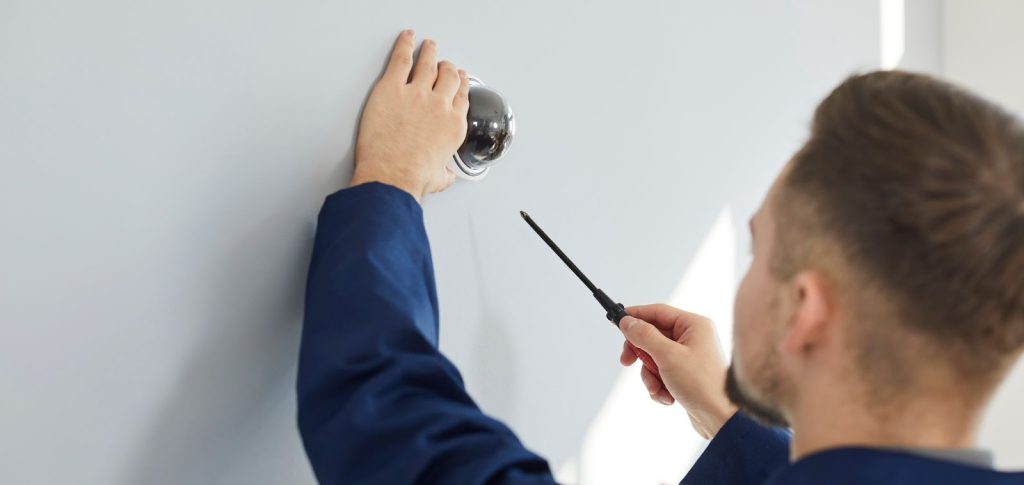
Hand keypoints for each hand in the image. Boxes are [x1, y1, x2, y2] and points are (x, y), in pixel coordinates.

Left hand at [350, 30, 470, 202]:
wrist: (392, 176)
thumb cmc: (413, 178)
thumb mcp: (439, 179)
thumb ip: (445, 172)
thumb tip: (445, 175)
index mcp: (453, 125)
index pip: (462, 96)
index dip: (461, 84)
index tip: (460, 79)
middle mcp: (439, 105)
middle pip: (448, 76)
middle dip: (447, 68)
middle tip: (444, 64)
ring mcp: (417, 94)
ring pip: (428, 63)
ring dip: (430, 52)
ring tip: (428, 45)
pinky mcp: (392, 88)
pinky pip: (401, 59)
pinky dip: (405, 44)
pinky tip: (407, 38)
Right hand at [618, 304, 737, 438]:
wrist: (721, 418)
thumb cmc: (702, 384)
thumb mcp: (668, 356)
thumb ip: (644, 336)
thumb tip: (627, 322)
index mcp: (694, 325)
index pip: (658, 312)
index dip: (636, 316)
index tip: (617, 321)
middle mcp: (693, 338)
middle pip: (653, 336)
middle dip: (641, 353)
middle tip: (626, 361)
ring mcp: (689, 357)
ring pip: (654, 358)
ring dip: (650, 375)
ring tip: (657, 387)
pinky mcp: (685, 375)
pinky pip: (661, 374)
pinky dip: (659, 386)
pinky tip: (667, 397)